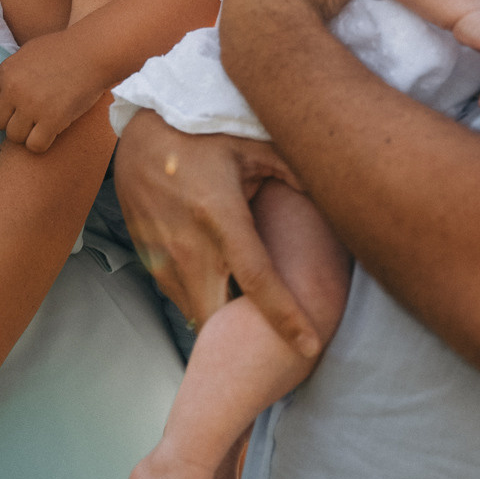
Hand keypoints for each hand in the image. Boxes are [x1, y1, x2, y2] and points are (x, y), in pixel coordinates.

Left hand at [0, 28, 109, 153]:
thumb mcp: (29, 53)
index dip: (2, 107)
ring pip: (14, 136)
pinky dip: (43, 143)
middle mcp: (14, 89)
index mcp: (6, 72)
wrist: (94, 52)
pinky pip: (34, 146)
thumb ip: (13, 72)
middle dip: (11, 122)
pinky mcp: (52, 120)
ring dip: (27, 134)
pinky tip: (53, 132)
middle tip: (30, 118)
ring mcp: (32, 106)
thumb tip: (3, 91)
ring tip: (42, 124)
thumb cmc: (66, 49)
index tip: (17, 106)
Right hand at [113, 109, 318, 356]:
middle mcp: (187, 243)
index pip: (257, 280)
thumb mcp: (253, 143)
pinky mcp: (147, 255)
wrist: (142, 127)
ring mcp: (162, 253)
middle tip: (274, 351)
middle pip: (218, 316)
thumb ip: (295, 170)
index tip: (308, 345)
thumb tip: (337, 190)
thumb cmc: (202, 132)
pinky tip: (221, 293)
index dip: (285, 317)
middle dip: (242, 339)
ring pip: (194, 311)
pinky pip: (177, 295)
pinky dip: (200, 302)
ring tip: (248, 326)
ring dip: (221, 321)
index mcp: (219, 215)